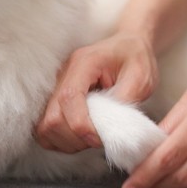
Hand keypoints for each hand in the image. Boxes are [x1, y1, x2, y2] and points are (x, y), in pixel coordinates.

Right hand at [35, 32, 158, 152]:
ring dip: (67, 141)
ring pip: (45, 126)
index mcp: (84, 64)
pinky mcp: (56, 100)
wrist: (127, 46)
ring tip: (90, 138)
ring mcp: (56, 88)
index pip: (69, 98)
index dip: (81, 125)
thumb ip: (125, 102)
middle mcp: (64, 75)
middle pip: (52, 117)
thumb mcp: (141, 77)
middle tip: (98, 139)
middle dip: (74, 138)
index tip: (99, 139)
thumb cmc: (135, 58)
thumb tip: (111, 129)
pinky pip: (46, 128)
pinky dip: (60, 140)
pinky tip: (80, 138)